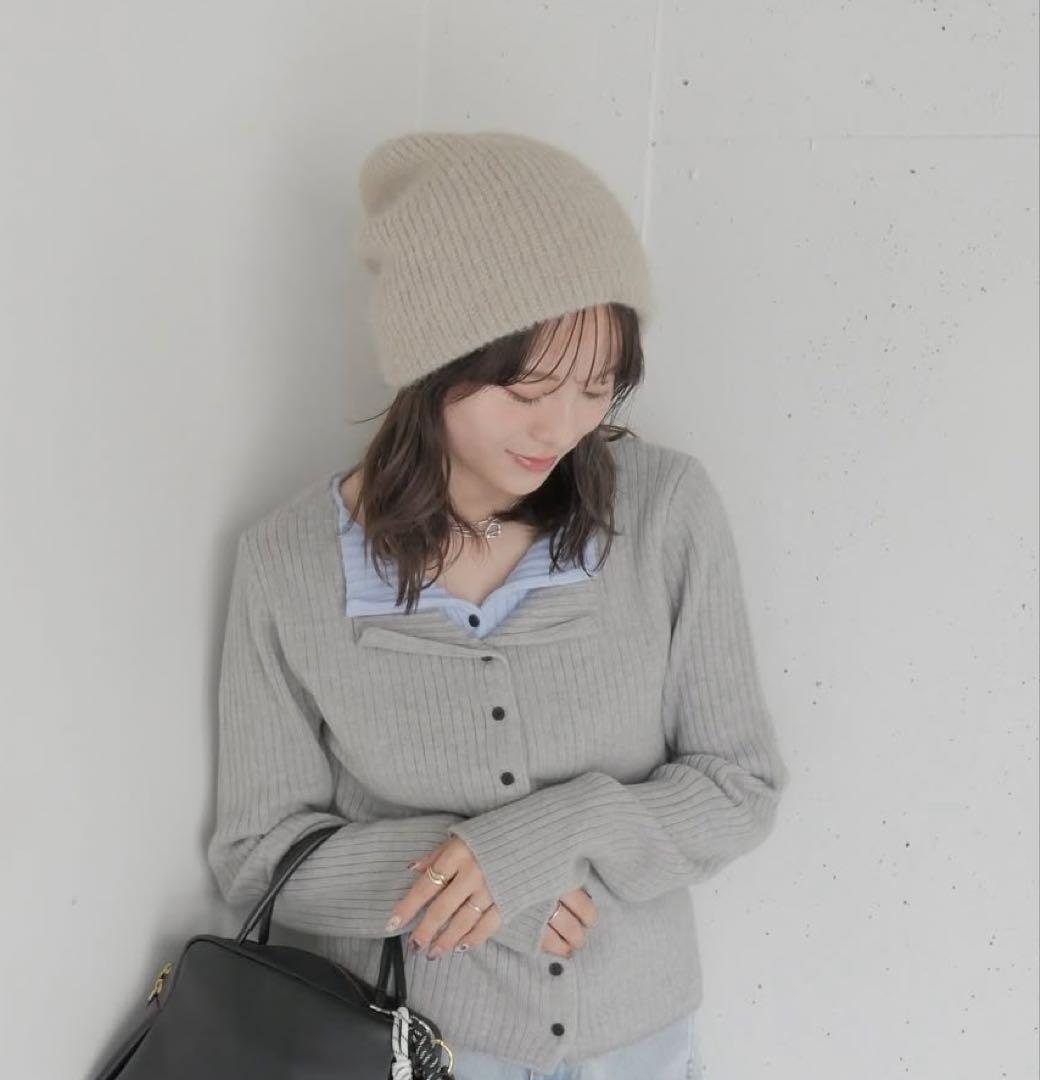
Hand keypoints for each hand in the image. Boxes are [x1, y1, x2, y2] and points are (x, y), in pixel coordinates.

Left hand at [400, 842, 598, 956]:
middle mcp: (472, 872)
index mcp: (458, 853)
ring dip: (445, 940)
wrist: (540, 830)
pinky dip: (473, 938)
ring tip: (433, 953)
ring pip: (462, 922)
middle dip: (424, 931)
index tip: (391, 923)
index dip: (407, 906)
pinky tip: (461, 946)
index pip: (425, 884)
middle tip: (414, 947)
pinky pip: (487, 925)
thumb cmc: (496, 831)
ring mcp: (492, 888)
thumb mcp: (463, 834)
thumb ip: (437, 854)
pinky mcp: (510, 900)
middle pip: (441, 908)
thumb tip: (412, 868)